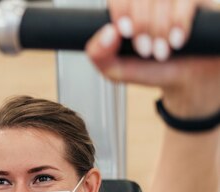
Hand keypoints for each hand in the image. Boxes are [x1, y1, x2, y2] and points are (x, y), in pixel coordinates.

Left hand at [86, 0, 219, 117]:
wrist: (186, 80)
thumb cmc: (151, 69)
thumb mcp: (117, 69)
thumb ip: (99, 55)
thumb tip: (107, 32)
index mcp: (126, 9)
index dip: (121, 10)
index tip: (125, 32)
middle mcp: (148, 1)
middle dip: (141, 24)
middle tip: (145, 50)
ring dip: (159, 28)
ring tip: (161, 52)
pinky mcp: (195, 1)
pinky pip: (186, 0)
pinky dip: (179, 21)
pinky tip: (176, 41)